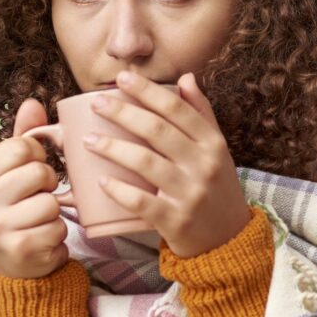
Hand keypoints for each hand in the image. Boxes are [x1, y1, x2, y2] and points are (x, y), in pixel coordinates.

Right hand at [0, 99, 70, 278]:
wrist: (14, 264)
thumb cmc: (17, 210)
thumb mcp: (14, 172)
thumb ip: (23, 138)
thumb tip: (32, 103)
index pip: (19, 146)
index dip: (38, 155)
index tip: (33, 170)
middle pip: (38, 172)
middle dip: (49, 184)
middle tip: (38, 197)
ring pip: (51, 201)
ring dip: (55, 211)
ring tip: (39, 219)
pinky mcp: (19, 248)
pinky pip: (58, 227)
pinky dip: (58, 232)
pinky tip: (43, 237)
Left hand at [86, 71, 252, 257]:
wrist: (228, 239)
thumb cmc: (216, 188)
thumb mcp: (216, 150)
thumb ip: (201, 114)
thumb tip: (185, 78)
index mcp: (213, 143)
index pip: (178, 109)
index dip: (148, 91)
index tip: (122, 79)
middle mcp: (204, 165)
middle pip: (158, 130)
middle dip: (123, 113)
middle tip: (96, 103)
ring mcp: (190, 193)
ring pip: (146, 163)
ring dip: (113, 148)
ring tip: (88, 140)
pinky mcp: (176, 220)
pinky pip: (142, 202)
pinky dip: (120, 190)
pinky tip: (101, 181)